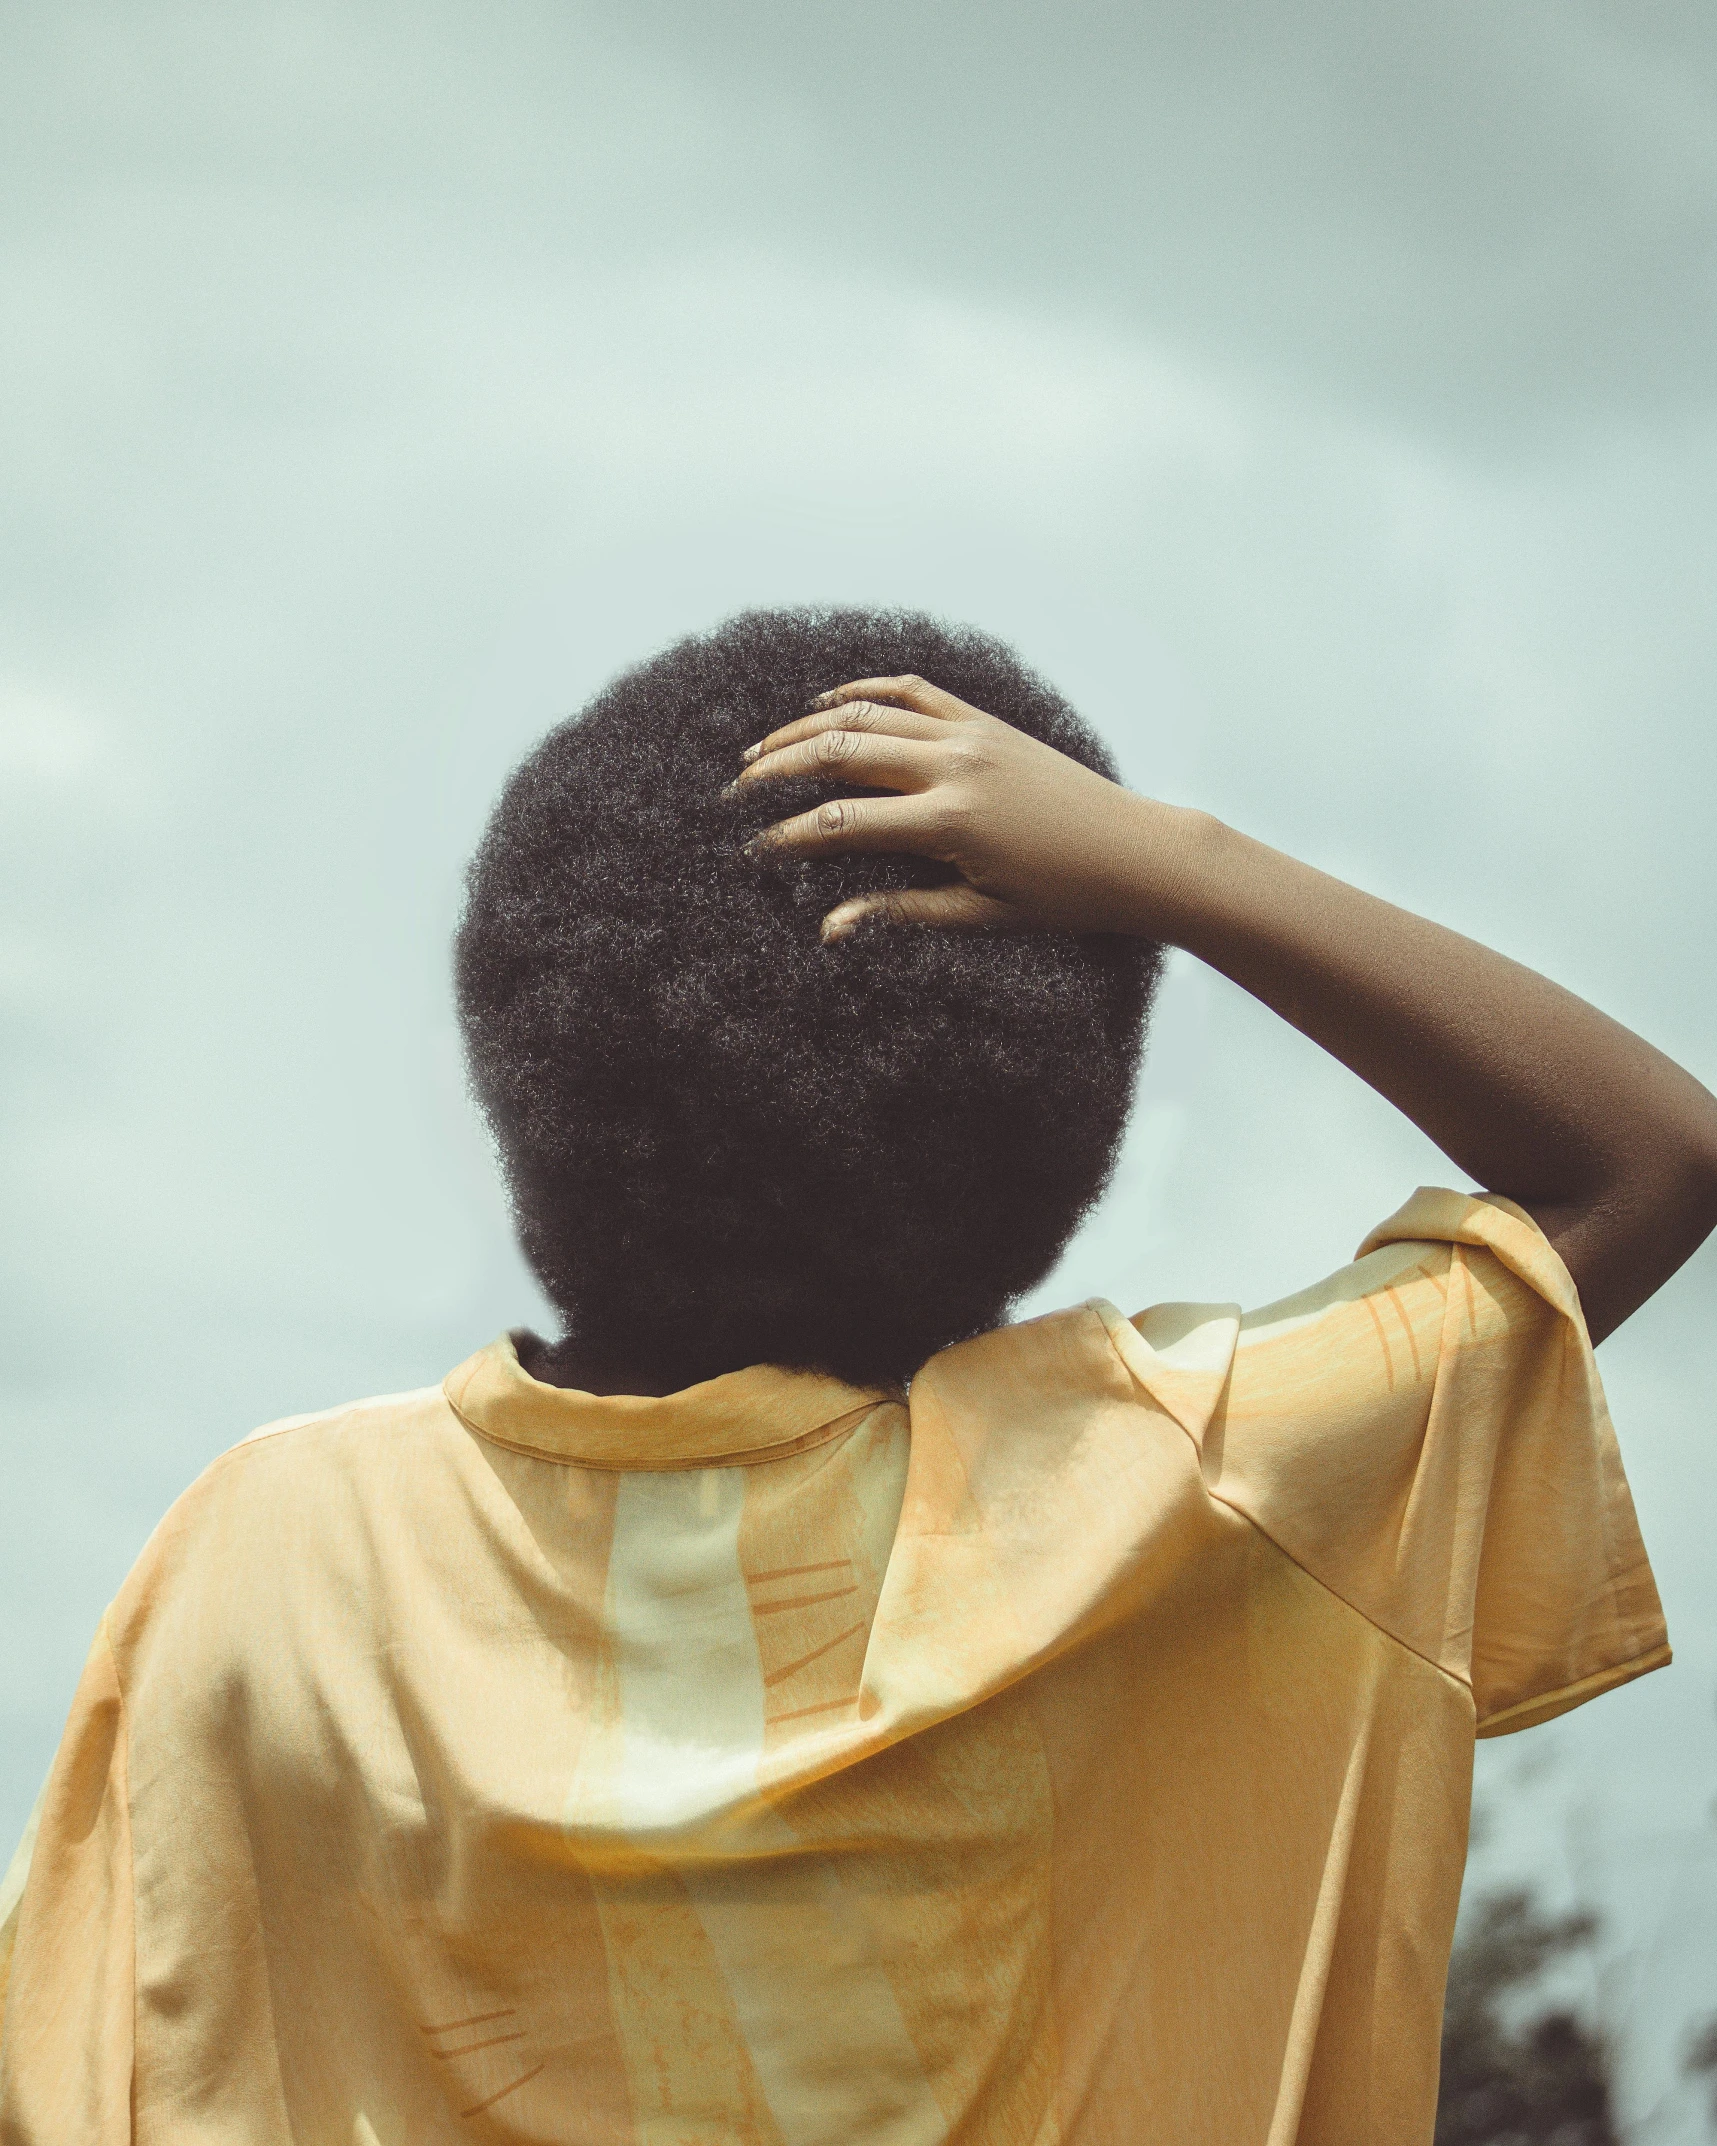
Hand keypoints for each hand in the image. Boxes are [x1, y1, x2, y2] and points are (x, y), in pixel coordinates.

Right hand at [733, 674, 1170, 940]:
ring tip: (764, 749)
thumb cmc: (1064, 895)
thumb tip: (830, 929)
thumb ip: (900, 912)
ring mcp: (969, 735)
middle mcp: (952, 766)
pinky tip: (830, 702)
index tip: (752, 850)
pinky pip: (913, 691)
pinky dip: (866, 690)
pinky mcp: (985, 722)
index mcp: (948, 822)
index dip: (787, 836)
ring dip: (807, 727)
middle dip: (778, 770)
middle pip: (839, 753)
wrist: (1135, 851)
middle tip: (737, 790)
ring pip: (867, 713)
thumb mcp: (981, 914)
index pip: (842, 823)